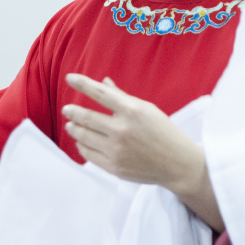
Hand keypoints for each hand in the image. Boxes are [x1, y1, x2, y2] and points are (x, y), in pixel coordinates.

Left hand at [62, 74, 221, 230]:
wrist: (178, 164)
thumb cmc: (164, 133)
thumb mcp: (147, 109)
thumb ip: (122, 97)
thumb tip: (104, 83)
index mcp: (132, 111)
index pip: (100, 93)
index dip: (82, 84)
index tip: (69, 78)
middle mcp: (121, 130)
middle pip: (86, 117)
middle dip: (73, 112)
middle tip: (67, 109)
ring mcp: (116, 150)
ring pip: (84, 136)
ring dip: (74, 129)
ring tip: (71, 125)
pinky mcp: (114, 167)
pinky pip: (89, 154)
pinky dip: (82, 146)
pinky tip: (81, 142)